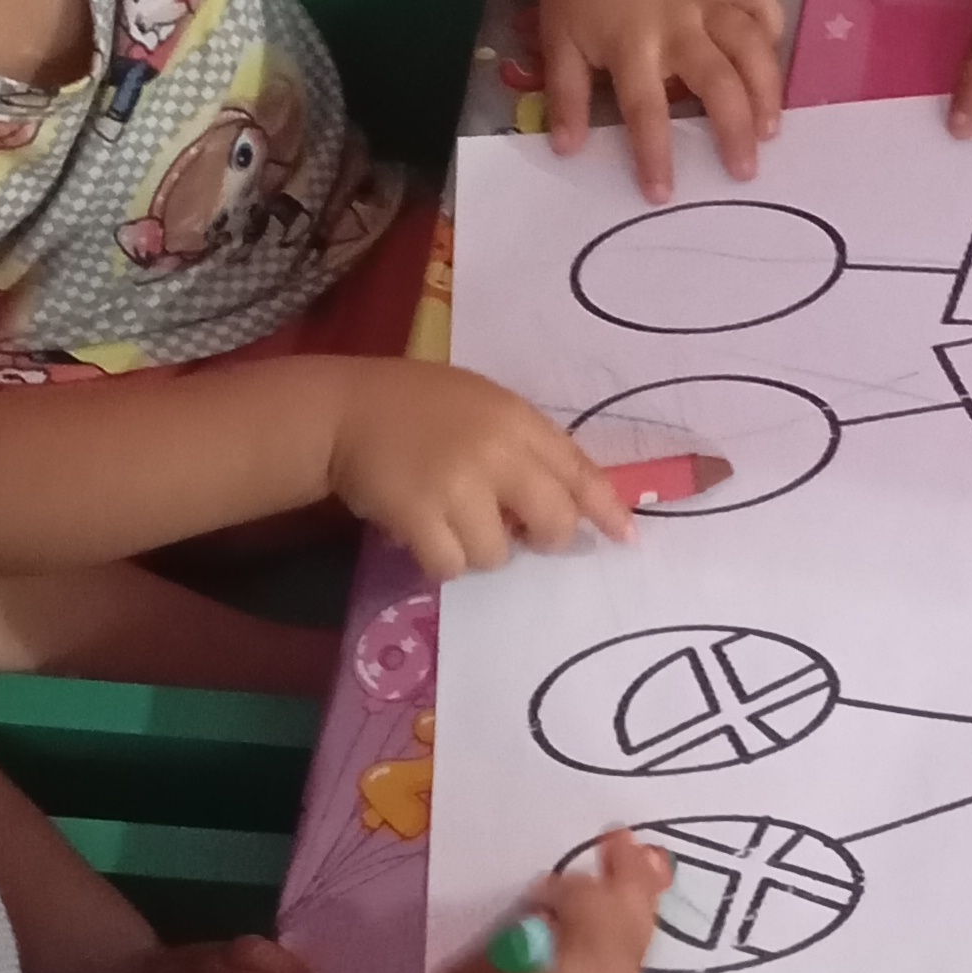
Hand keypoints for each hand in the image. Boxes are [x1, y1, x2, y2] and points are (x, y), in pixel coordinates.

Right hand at [327, 358, 627, 576]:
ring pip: (498, 554)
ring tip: (450, 522)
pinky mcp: (418, 516)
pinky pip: (452, 567)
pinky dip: (441, 561)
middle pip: (553, 522)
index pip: (579, 469)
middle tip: (515, 530)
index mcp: (516, 418)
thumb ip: (524, 447)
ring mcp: (457, 485)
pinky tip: (424, 535)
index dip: (607, 508)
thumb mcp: (483, 405)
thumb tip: (565, 507)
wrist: (344, 410)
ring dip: (479, 549)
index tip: (627, 537)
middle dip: (543, 538)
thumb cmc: (417, 405)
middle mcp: (496, 451)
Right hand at [378, 836, 667, 972]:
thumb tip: (547, 910)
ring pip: (635, 971)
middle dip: (631, 889)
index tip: (544, 883)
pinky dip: (621, 959)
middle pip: (629, 944)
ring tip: (642, 875)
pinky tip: (614, 936)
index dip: (574, 892)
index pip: (590, 922)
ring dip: (635, 921)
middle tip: (628, 842)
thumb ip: (513, 942)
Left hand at [535, 0, 787, 193]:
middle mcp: (676, 22)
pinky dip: (772, 25)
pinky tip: (772, 56)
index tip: (663, 193)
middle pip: (716, 79)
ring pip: (752, 43)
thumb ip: (566, 98)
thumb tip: (569, 150)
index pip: (645, 109)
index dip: (655, 153)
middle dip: (734, 128)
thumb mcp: (558, 42)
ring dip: (767, 87)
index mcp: (631, 43)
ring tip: (772, 127)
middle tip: (745, 170)